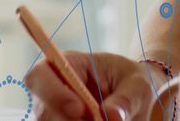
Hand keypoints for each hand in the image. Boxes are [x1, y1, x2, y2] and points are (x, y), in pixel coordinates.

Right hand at [24, 51, 157, 119]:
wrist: (134, 96)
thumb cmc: (133, 82)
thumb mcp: (139, 86)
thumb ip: (126, 100)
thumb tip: (112, 117)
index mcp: (68, 64)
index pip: (41, 75)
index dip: (53, 94)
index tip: (80, 110)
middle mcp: (53, 89)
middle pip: (43, 111)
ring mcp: (53, 111)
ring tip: (105, 120)